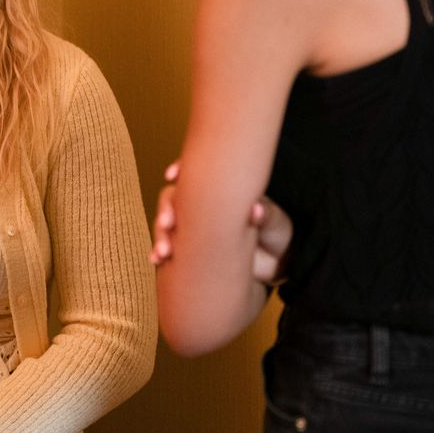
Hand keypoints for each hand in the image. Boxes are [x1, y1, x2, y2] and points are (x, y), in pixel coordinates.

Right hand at [151, 162, 291, 284]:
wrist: (278, 262)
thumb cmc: (276, 232)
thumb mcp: (274, 220)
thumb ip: (265, 214)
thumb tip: (255, 210)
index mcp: (221, 190)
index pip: (196, 174)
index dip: (181, 170)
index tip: (173, 175)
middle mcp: (202, 206)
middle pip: (174, 198)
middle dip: (166, 208)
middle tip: (168, 223)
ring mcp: (195, 227)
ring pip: (167, 223)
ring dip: (160, 233)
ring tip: (162, 251)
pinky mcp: (191, 249)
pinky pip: (170, 245)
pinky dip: (159, 251)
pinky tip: (155, 259)